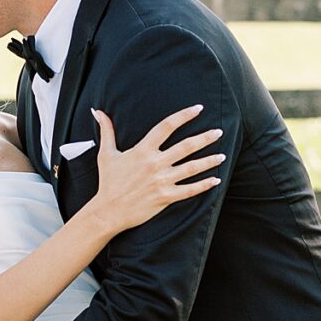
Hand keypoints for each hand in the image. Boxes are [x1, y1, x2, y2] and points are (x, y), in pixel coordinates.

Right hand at [91, 105, 224, 231]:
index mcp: (143, 150)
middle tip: (219, 131)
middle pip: (186, 146)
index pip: (167, 126)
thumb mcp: (106, 154)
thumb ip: (107, 131)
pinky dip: (204, 185)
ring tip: (222, 155)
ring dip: (209, 161)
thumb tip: (98, 112)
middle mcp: (155, 163)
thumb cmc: (108, 182)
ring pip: (192, 168)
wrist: (108, 211)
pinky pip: (189, 190)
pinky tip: (216, 180)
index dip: (184, 116)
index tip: (198, 109)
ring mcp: (162, 181)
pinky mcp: (165, 197)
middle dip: (205, 138)